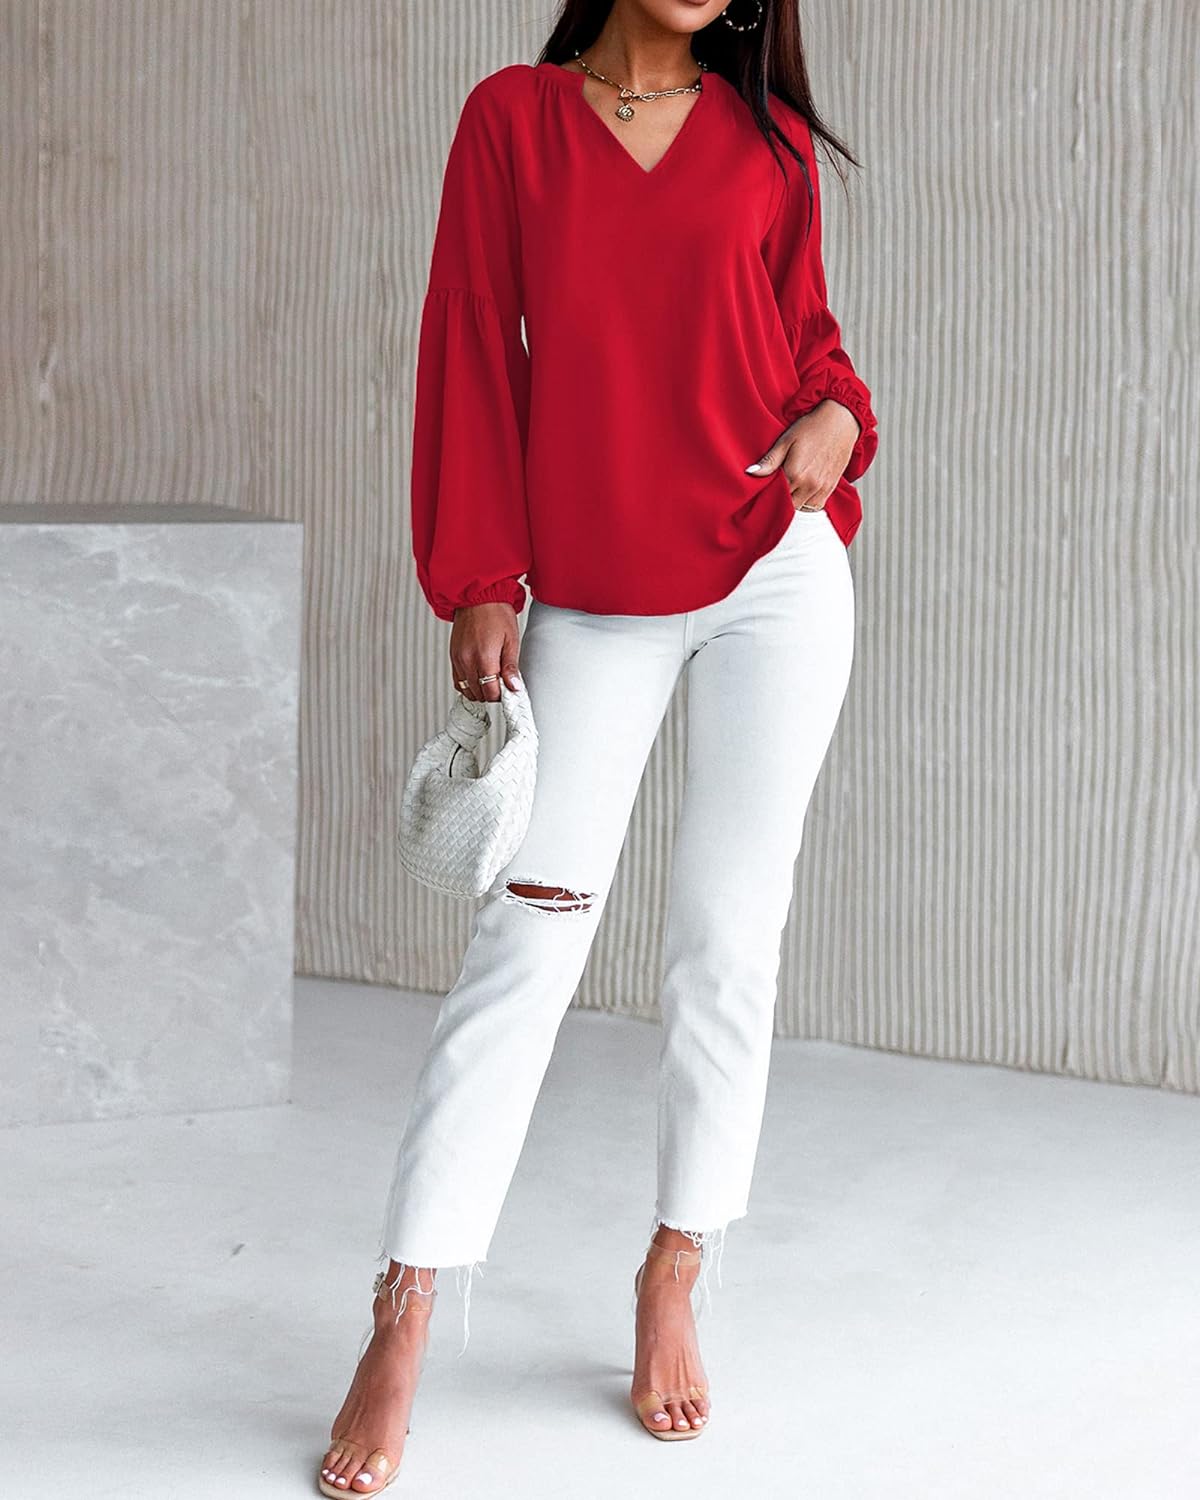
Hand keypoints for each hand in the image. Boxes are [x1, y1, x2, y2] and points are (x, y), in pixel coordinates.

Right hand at [449, 602, 522, 702]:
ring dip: (480, 690)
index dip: (501, 696)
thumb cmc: (495, 612)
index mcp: (483, 658)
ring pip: (467, 690)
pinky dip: (468, 685)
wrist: (477, 596)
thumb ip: (511, 667)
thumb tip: (514, 687)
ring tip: (492, 680)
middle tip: (503, 684)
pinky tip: (479, 678)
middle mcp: (467, 661)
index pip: (490, 693)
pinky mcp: (452, 656)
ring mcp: (457, 659)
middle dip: (492, 693)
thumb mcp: (511, 640)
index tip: (509, 691)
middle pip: (479, 694)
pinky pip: (458, 681)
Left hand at [746, 399, 861, 510]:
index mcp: (795, 474)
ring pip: (802, 508)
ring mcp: (822, 488)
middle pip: (789, 506)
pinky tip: (802, 490)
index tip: (764, 489)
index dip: (768, 494)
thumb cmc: (813, 427)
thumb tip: (751, 473)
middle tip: (775, 489)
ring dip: (794, 502)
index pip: (775, 497)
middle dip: (780, 500)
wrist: (841, 421)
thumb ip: (769, 461)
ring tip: (789, 489)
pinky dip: (807, 502)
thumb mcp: (786, 440)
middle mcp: (810, 485)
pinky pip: (815, 506)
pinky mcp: (831, 488)